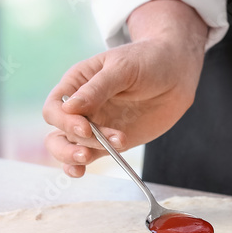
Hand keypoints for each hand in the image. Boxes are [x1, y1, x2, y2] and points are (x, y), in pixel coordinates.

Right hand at [43, 0, 207, 176]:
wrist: (176, 73)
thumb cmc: (148, 61)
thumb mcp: (122, 68)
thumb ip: (97, 88)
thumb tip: (69, 108)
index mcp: (77, 83)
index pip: (55, 107)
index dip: (64, 121)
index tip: (86, 128)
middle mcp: (81, 106)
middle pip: (57, 132)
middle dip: (66, 147)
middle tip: (87, 152)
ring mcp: (94, 125)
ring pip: (69, 148)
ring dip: (81, 157)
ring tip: (111, 150)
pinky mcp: (109, 141)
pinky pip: (90, 156)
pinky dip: (81, 167)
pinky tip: (82, 172)